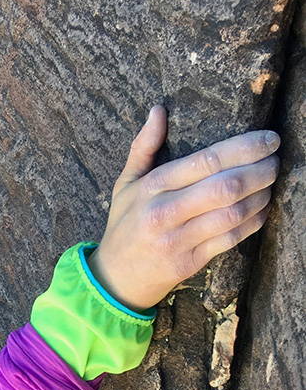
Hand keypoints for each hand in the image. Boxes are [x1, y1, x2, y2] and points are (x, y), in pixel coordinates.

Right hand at [89, 105, 280, 311]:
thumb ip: (143, 147)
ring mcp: (178, 240)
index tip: (268, 139)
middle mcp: (165, 213)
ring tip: (270, 183)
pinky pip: (230, 239)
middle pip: (225, 186)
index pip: (207, 161)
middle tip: (274, 161)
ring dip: (260, 196)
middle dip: (259, 170)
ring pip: (232, 213)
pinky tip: (261, 209)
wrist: (115, 279)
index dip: (244, 148)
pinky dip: (252, 222)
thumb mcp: (125, 184)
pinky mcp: (190, 262)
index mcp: (152, 187)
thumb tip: (158, 110)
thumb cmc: (124, 226)